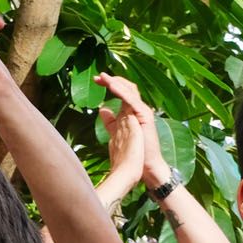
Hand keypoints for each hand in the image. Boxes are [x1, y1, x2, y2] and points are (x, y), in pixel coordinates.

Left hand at [95, 72, 169, 188]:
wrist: (146, 166)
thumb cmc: (134, 153)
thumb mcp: (118, 133)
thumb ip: (111, 121)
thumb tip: (102, 109)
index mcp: (132, 111)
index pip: (121, 92)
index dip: (109, 84)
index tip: (96, 81)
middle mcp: (139, 109)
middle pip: (126, 87)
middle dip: (112, 80)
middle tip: (98, 77)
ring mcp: (143, 111)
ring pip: (130, 91)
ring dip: (116, 83)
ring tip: (104, 78)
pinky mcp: (145, 116)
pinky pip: (132, 100)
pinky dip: (122, 92)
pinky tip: (112, 87)